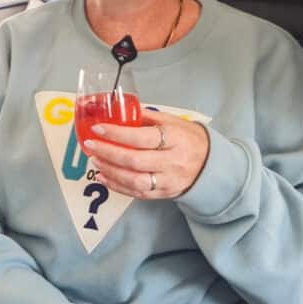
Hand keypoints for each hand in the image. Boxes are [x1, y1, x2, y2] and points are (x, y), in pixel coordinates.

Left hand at [83, 109, 209, 199]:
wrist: (211, 165)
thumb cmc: (190, 140)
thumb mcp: (174, 122)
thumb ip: (148, 117)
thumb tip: (122, 110)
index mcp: (176, 139)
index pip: (143, 137)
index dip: (117, 134)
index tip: (99, 128)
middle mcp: (173, 162)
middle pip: (135, 160)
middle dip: (108, 152)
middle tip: (91, 145)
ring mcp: (168, 180)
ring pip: (134, 180)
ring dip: (110, 170)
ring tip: (95, 160)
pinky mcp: (163, 194)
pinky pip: (136, 193)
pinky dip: (116, 185)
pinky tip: (103, 176)